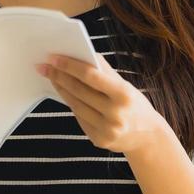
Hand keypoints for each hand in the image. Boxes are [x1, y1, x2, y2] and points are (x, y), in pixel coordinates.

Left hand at [35, 52, 163, 154]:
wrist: (148, 137)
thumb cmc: (134, 105)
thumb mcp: (125, 86)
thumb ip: (104, 71)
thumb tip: (82, 53)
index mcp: (124, 96)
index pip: (91, 77)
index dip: (70, 66)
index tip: (53, 58)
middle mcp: (115, 114)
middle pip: (79, 92)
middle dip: (59, 77)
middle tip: (45, 66)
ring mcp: (106, 130)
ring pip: (76, 106)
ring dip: (61, 90)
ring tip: (52, 77)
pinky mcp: (99, 140)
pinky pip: (80, 118)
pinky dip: (72, 105)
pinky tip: (65, 94)